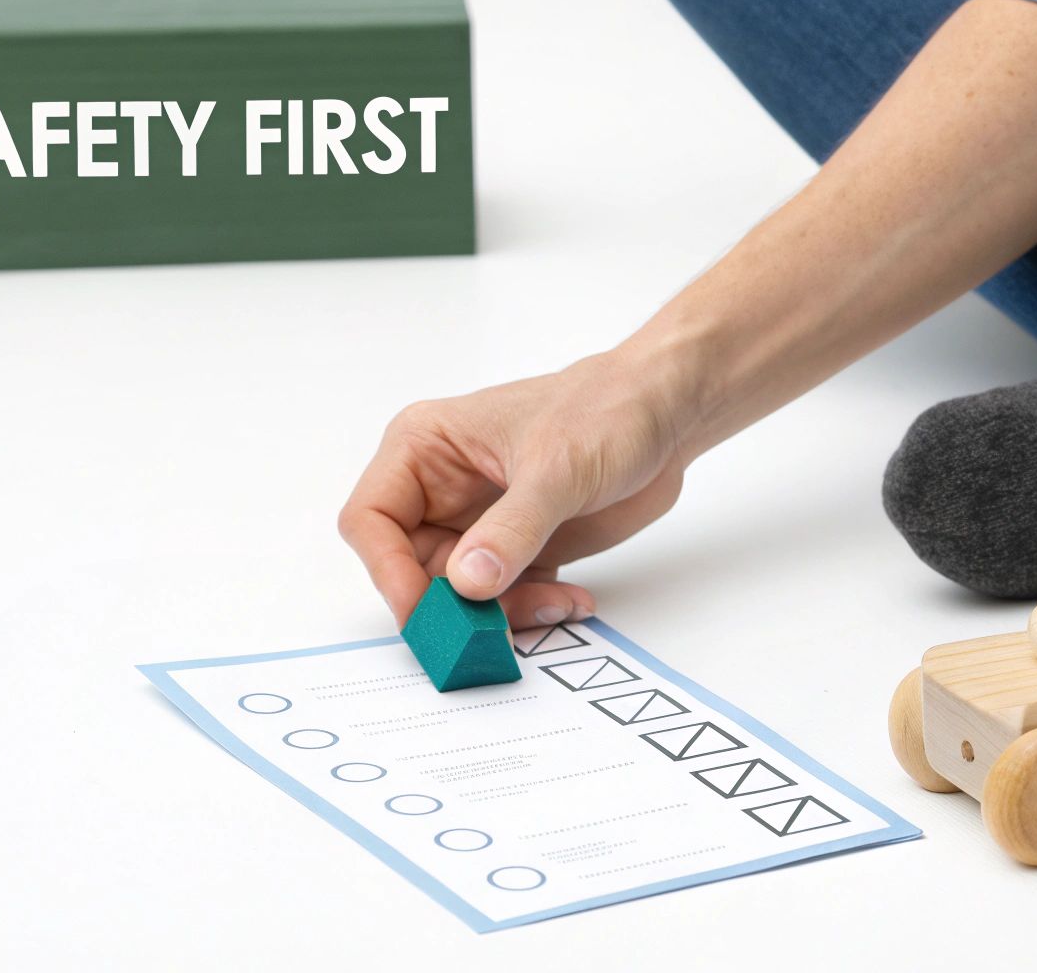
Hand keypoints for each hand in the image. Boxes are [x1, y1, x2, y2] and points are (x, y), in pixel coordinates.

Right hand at [338, 349, 691, 625]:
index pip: (371, 520)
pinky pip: (505, 599)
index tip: (426, 611)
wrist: (665, 414)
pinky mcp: (518, 548)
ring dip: (503, 614)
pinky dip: (534, 609)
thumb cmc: (606, 410)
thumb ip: (512, 529)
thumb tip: (467, 583)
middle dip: (456, 606)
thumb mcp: (556, 469)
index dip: (388, 571)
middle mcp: (441, 490)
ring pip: (461, 595)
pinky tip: (573, 600)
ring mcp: (480, 523)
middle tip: (500, 626)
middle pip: (414, 570)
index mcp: (425, 449)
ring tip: (558, 604)